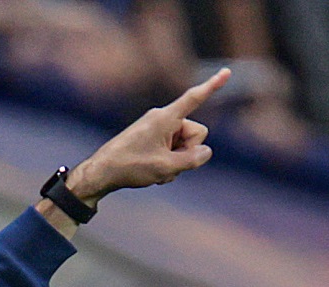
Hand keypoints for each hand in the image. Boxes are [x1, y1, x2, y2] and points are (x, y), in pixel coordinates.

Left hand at [67, 67, 230, 201]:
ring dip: (177, 160)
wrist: (102, 172)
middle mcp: (163, 118)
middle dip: (188, 151)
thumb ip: (192, 160)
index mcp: (166, 118)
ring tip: (156, 170)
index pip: (194, 98)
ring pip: (184, 144)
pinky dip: (168, 162)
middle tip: (167, 165)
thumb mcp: (166, 168)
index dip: (212, 86)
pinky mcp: (152, 137)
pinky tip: (153, 171)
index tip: (227, 71)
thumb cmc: (131, 167)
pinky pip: (172, 148)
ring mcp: (157, 128)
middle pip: (195, 133)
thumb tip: (205, 151)